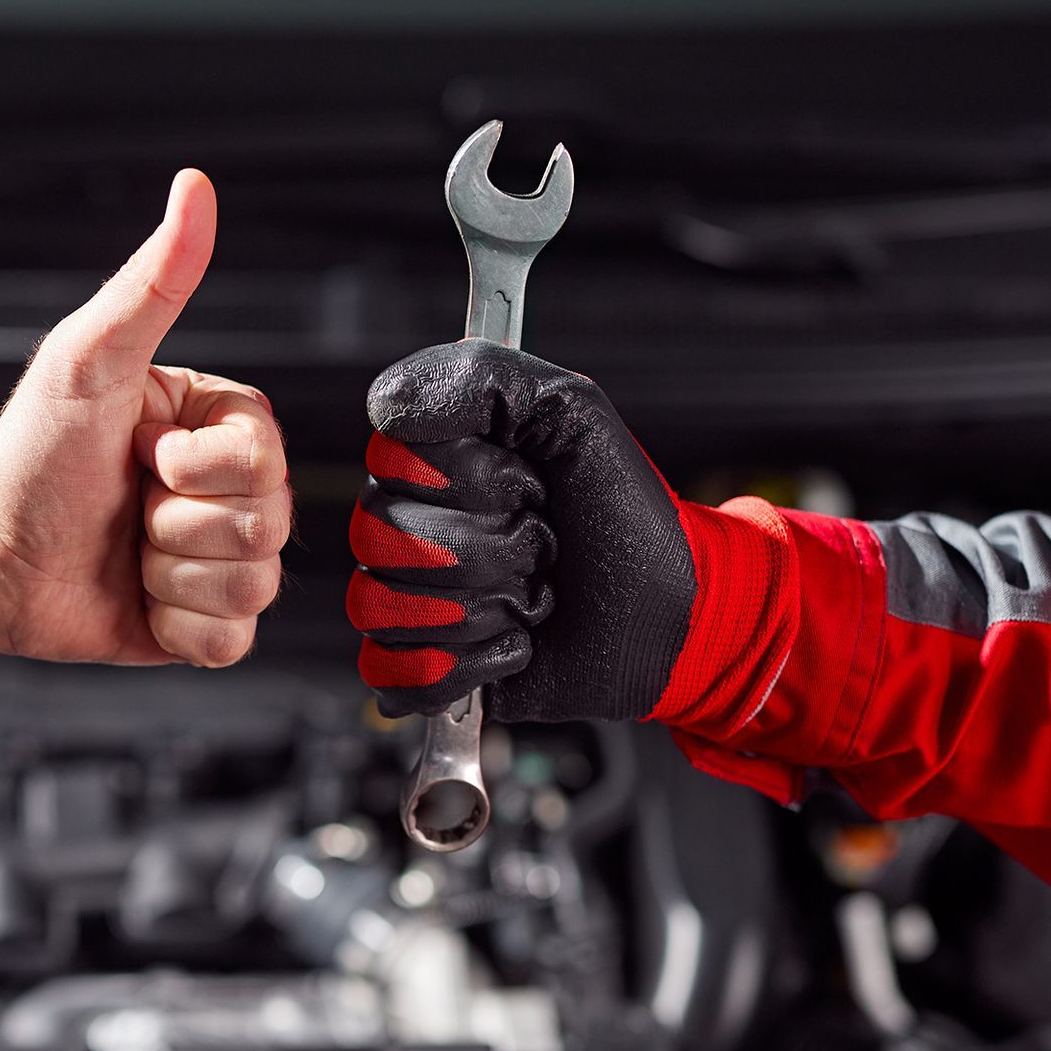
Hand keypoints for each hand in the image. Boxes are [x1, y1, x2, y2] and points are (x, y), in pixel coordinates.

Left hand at [0, 170, 290, 666]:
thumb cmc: (32, 453)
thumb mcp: (90, 359)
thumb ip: (153, 281)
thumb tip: (195, 188)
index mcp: (221, 427)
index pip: (264, 458)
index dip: (194, 467)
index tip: (138, 451)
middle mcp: (230, 492)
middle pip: (268, 526)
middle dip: (177, 526)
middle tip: (125, 506)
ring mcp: (220, 561)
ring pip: (252, 587)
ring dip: (169, 576)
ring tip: (125, 551)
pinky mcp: (202, 625)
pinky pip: (230, 643)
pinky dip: (175, 628)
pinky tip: (136, 599)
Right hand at [348, 340, 703, 721]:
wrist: (669, 616)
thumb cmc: (624, 518)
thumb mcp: (574, 416)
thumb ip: (483, 379)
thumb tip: (389, 407)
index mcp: (432, 462)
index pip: (392, 459)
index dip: (473, 480)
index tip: (534, 486)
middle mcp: (409, 524)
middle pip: (383, 536)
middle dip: (488, 551)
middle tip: (543, 549)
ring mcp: (408, 599)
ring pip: (382, 606)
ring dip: (482, 611)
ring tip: (532, 602)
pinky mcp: (417, 669)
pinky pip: (389, 672)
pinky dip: (463, 668)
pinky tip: (511, 647)